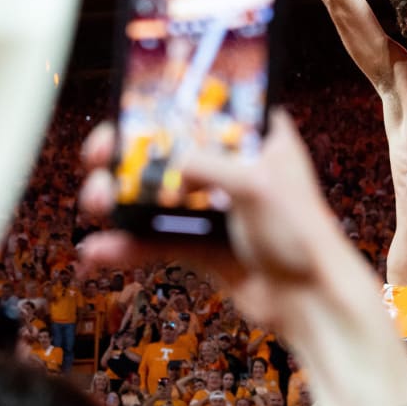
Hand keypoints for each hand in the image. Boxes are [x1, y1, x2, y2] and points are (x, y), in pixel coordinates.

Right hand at [79, 110, 339, 329]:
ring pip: (156, 196)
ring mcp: (217, 209)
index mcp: (258, 140)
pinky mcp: (204, 246)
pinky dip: (129, 244)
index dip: (167, 104)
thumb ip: (209, 164)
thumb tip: (169, 160)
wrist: (311, 302)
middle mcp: (235, 169)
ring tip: (95, 202)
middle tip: (98, 156)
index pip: (208, 108)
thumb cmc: (302, 235)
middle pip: (170, 150)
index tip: (128, 106)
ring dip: (120, 198)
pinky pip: (157, 239)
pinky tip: (101, 250)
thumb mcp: (256, 184)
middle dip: (127, 154)